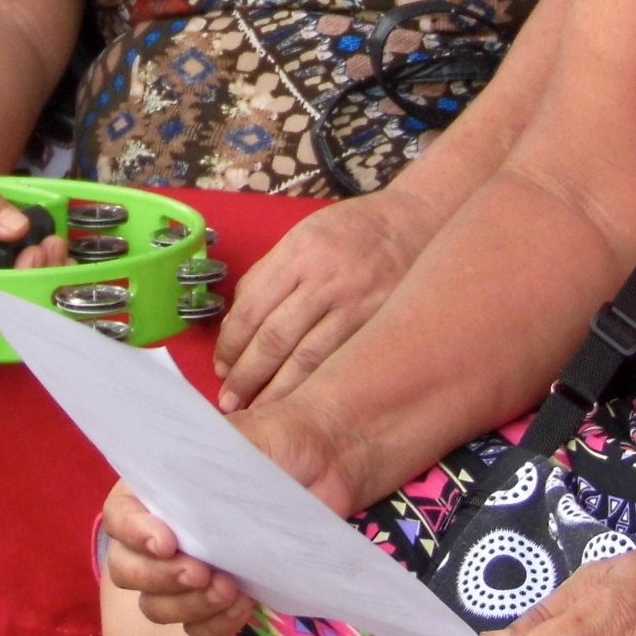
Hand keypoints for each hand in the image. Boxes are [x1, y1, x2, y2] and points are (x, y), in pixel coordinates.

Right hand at [100, 399, 355, 635]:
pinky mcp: (219, 593)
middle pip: (127, 569)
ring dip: (188, 605)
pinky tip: (244, 603)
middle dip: (161, 577)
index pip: (118, 515)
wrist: (325, 462)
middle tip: (202, 571)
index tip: (168, 541)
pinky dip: (215, 622)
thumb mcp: (245, 440)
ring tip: (230, 588)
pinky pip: (197, 627)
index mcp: (157, 486)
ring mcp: (189, 565)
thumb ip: (209, 468)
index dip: (133, 533)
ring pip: (157, 606)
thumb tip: (184, 499)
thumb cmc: (279, 439)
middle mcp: (163, 528)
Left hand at [214, 197, 420, 410]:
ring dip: (276, 391)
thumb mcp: (304, 234)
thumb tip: (236, 324)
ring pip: (305, 358)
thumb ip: (270, 274)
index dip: (230, 344)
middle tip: (229, 401)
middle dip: (246, 375)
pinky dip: (313, 386)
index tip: (219, 367)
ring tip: (257, 412)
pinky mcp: (377, 323)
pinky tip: (299, 404)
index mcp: (299, 251)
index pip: (252, 307)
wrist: (417, 222)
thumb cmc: (352, 231)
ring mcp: (355, 303)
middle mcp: (325, 278)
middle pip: (274, 337)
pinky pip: (338, 362)